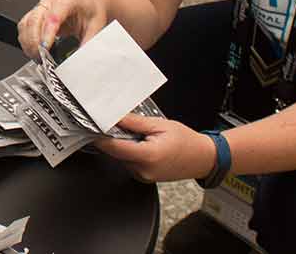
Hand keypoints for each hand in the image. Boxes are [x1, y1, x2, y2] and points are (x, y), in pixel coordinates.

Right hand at [17, 0, 109, 57]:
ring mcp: (41, 5)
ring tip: (36, 57)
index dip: (46, 34)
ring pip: (26, 23)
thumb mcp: (96, 27)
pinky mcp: (36, 12)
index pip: (52, 17)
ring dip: (28, 42)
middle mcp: (51, 0)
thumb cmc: (92, 10)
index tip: (45, 49)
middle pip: (34, 20)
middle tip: (40, 58)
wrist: (90, 2)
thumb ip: (87, 44)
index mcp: (67, 0)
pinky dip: (25, 39)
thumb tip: (78, 60)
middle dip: (34, 42)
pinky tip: (32, 50)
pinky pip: (24, 25)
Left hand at [94, 113, 216, 182]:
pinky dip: (131, 152)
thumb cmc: (186, 141)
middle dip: (115, 138)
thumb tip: (115, 117)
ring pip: (122, 158)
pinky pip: (130, 163)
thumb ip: (135, 122)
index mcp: (148, 156)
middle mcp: (143, 170)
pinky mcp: (145, 178)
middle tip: (119, 124)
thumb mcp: (160, 125)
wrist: (203, 158)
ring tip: (140, 135)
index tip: (92, 127)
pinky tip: (143, 144)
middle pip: (116, 152)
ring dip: (124, 146)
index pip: (114, 147)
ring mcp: (144, 176)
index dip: (101, 137)